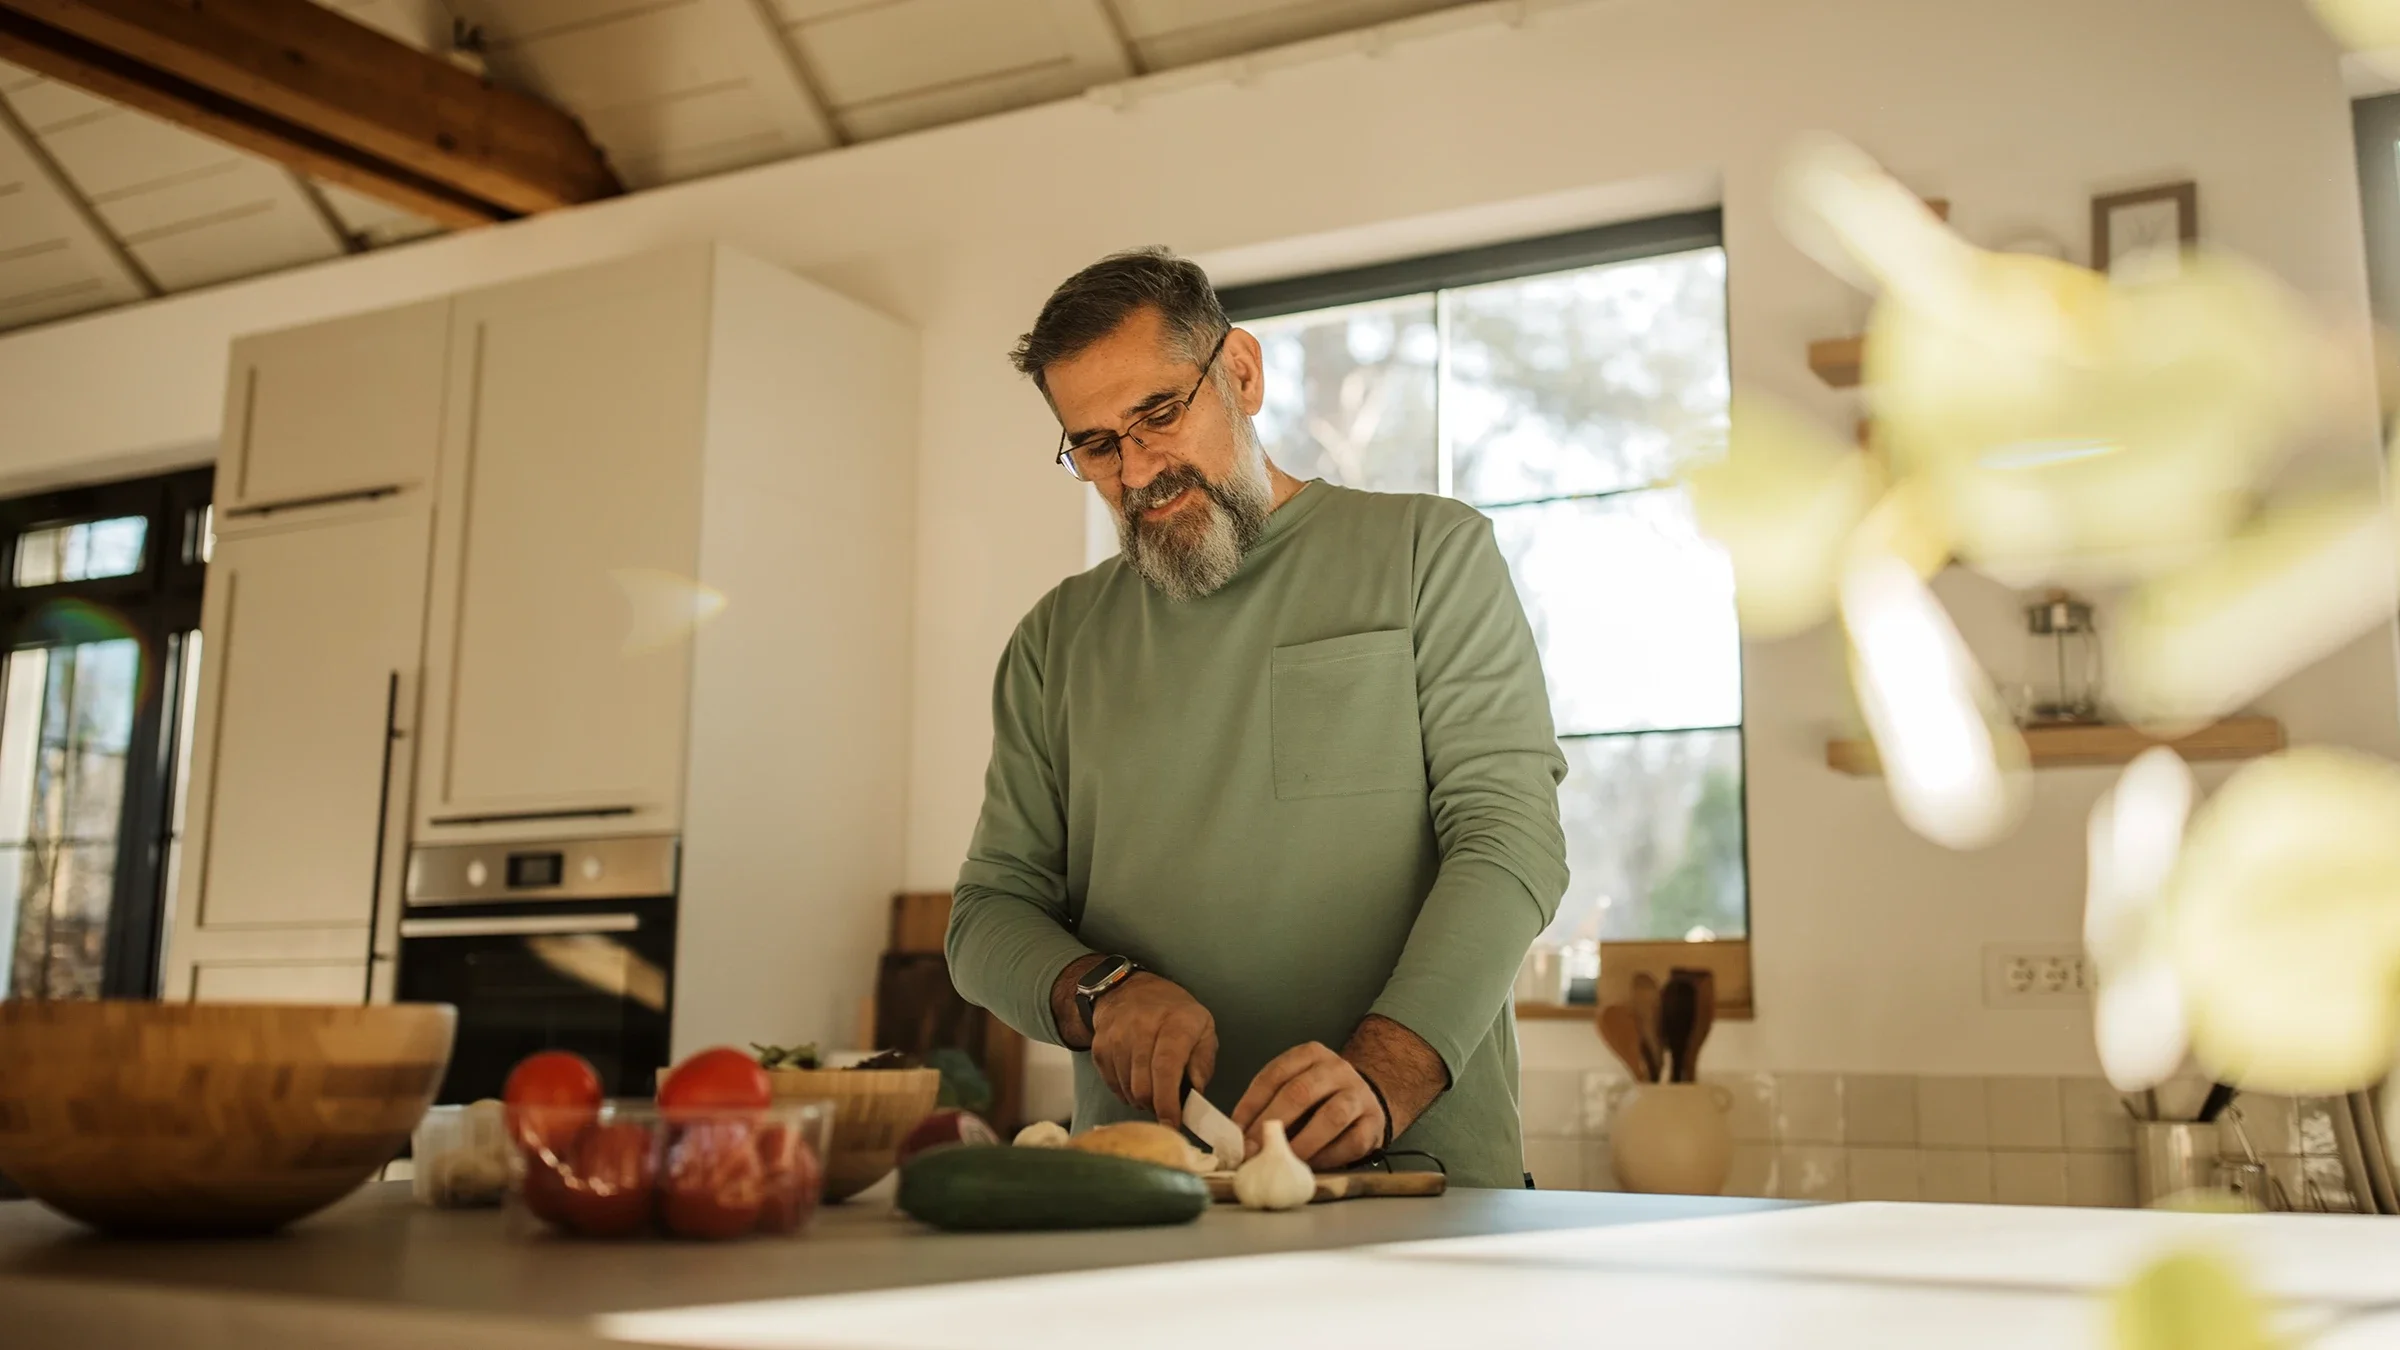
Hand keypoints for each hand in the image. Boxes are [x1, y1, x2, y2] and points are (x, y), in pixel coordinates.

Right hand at [1089, 974, 1217, 1130]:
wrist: (1128, 989)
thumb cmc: (1174, 1013)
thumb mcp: (1203, 1029)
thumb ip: (1203, 1062)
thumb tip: (1196, 1094)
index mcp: (1175, 1023)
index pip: (1166, 1068)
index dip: (1168, 1101)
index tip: (1173, 1124)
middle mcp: (1142, 1027)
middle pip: (1143, 1085)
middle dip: (1156, 1107)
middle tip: (1166, 1108)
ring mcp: (1116, 1036)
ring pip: (1127, 1089)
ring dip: (1141, 1100)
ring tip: (1152, 1090)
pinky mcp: (1099, 1046)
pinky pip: (1112, 1084)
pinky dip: (1125, 1092)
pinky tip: (1136, 1081)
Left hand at [1231, 1043, 1385, 1170]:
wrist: (1366, 1100)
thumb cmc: (1319, 1099)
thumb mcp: (1294, 1088)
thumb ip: (1270, 1106)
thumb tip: (1240, 1138)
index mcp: (1310, 1054)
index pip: (1275, 1075)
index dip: (1252, 1105)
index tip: (1236, 1132)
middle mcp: (1336, 1069)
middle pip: (1301, 1092)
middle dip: (1272, 1123)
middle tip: (1254, 1150)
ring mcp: (1359, 1094)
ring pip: (1332, 1116)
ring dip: (1302, 1142)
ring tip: (1282, 1160)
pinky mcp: (1374, 1122)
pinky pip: (1352, 1142)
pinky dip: (1328, 1157)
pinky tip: (1310, 1166)